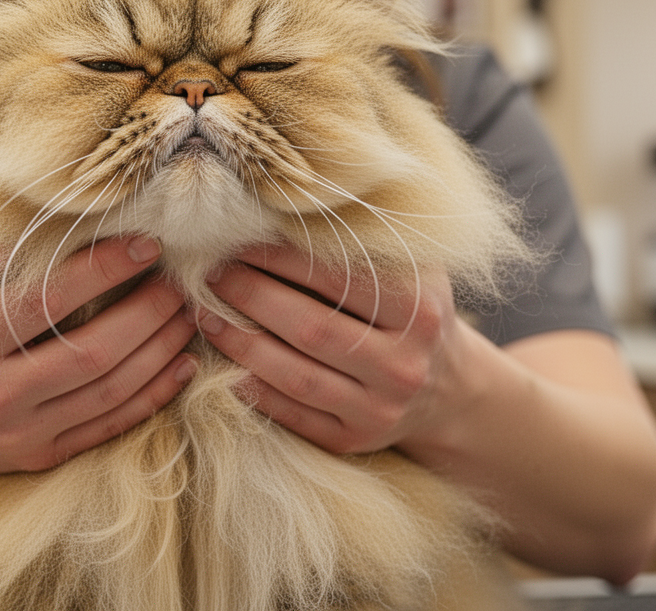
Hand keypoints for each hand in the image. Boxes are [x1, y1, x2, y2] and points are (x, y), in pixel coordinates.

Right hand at [0, 235, 198, 476]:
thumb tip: (36, 229)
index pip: (46, 301)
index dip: (102, 271)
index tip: (142, 244)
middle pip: (91, 352)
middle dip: (146, 313)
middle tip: (176, 282)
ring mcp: (18, 433)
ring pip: (109, 392)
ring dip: (159, 351)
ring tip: (186, 314)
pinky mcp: (37, 457)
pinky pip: (108, 427)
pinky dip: (152, 396)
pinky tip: (180, 365)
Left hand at [199, 245, 472, 456]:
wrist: (449, 386)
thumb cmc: (412, 310)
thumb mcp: (410, 270)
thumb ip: (362, 244)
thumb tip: (280, 215)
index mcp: (420, 311)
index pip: (338, 279)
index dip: (281, 260)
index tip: (238, 242)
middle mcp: (404, 365)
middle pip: (312, 328)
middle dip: (252, 298)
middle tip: (211, 274)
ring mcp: (380, 410)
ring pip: (297, 377)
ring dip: (242, 344)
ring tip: (207, 315)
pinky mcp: (355, 441)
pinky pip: (293, 416)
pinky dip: (254, 390)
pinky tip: (223, 364)